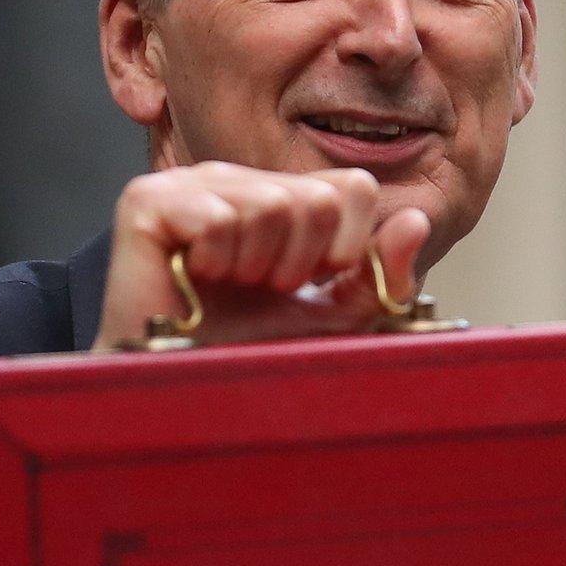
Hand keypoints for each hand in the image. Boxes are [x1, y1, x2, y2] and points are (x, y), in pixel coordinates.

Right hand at [90, 162, 430, 349]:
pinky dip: (214, 261)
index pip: (352, 188)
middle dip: (297, 261)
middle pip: (315, 197)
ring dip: (254, 265)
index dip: (343, 248)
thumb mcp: (333, 317)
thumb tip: (417, 220)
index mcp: (277, 194)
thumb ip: (379, 274)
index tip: (305, 283)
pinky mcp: (148, 200)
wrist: (176, 388)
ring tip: (225, 285)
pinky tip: (193, 277)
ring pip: (269, 205)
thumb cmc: (247, 352)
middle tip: (258, 288)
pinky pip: (217, 217)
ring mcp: (190, 183)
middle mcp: (234, 178)